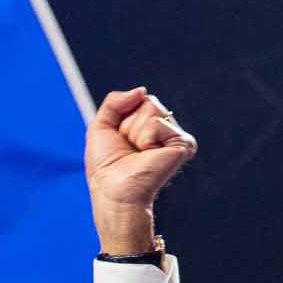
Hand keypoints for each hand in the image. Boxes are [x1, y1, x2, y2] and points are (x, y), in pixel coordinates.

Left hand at [86, 86, 196, 254]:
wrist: (113, 191)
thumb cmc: (106, 167)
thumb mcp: (100, 126)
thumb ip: (114, 101)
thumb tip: (142, 90)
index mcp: (148, 126)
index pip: (139, 98)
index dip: (121, 117)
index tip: (120, 141)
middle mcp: (164, 130)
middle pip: (146, 100)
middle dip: (128, 123)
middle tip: (129, 148)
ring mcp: (175, 137)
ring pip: (151, 108)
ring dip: (135, 132)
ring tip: (138, 153)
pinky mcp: (183, 144)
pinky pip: (157, 122)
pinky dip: (145, 138)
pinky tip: (148, 155)